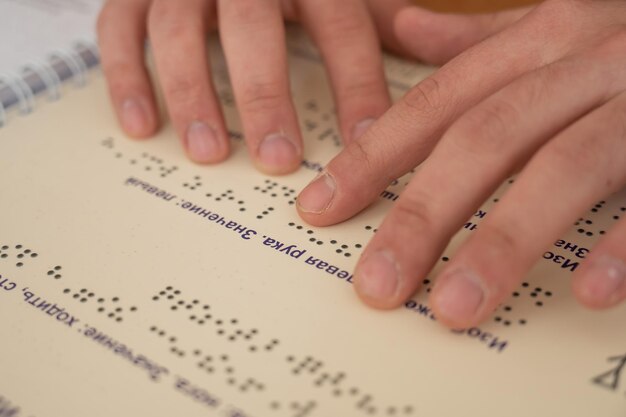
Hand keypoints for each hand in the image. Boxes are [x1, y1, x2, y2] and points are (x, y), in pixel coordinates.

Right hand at [97, 0, 416, 173]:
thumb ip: (378, 20)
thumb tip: (422, 70)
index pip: (341, 25)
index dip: (358, 86)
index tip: (368, 148)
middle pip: (253, 26)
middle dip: (265, 93)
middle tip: (276, 159)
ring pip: (178, 28)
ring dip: (191, 92)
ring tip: (209, 153)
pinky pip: (118, 27)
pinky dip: (126, 76)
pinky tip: (142, 126)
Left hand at [297, 0, 625, 327]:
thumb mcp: (560, 22)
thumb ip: (480, 38)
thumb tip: (404, 29)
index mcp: (545, 36)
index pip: (437, 103)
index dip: (371, 157)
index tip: (320, 209)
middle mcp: (590, 59)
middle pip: (485, 139)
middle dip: (423, 215)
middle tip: (375, 286)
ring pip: (563, 169)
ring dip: (502, 242)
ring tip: (450, 308)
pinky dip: (625, 244)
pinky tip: (584, 293)